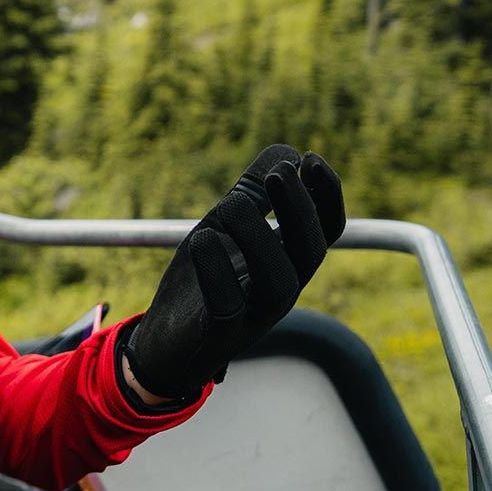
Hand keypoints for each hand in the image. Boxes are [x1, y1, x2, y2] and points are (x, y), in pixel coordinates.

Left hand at [126, 145, 345, 399]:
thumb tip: (287, 150)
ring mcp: (252, 316)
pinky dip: (218, 270)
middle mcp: (280, 290)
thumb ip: (253, 190)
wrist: (165, 340)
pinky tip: (204, 239)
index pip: (326, 230)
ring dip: (260, 235)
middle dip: (299, 208)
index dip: (327, 195)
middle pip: (310, 251)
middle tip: (279, 173)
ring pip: (279, 280)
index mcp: (287, 263)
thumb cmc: (202, 280)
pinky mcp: (218, 335)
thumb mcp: (225, 226)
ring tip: (233, 203)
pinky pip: (228, 306)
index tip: (311, 158)